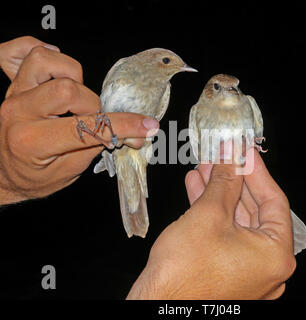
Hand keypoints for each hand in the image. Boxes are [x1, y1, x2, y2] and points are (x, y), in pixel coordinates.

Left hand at [0, 41, 158, 204]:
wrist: (3, 174)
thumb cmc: (35, 176)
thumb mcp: (70, 171)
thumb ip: (100, 147)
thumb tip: (135, 134)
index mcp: (33, 142)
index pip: (87, 128)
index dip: (123, 126)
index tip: (147, 126)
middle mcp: (19, 112)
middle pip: (68, 89)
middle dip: (92, 105)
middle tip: (94, 120)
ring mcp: (14, 94)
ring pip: (45, 62)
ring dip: (72, 78)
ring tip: (76, 99)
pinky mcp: (14, 83)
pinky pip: (25, 51)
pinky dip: (48, 55)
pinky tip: (59, 73)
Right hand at [127, 149, 295, 298]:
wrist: (156, 306)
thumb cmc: (184, 271)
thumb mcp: (208, 214)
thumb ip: (224, 182)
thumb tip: (231, 158)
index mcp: (275, 255)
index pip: (274, 201)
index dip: (257, 171)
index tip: (245, 151)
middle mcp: (266, 266)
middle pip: (254, 210)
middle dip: (234, 180)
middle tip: (223, 157)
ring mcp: (246, 271)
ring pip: (236, 221)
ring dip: (219, 193)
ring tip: (205, 168)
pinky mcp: (226, 272)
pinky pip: (224, 235)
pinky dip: (211, 213)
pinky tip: (197, 190)